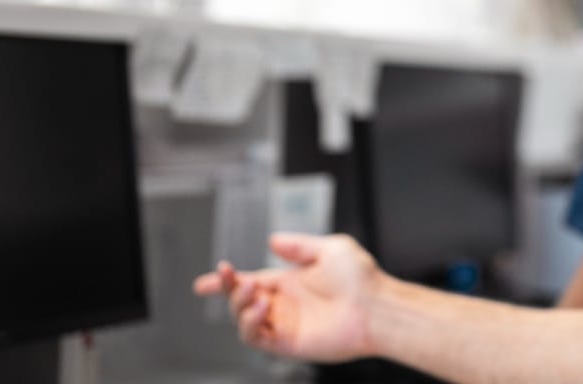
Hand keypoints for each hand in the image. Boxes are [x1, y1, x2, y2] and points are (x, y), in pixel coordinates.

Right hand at [192, 233, 382, 361]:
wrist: (378, 307)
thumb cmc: (362, 279)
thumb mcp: (330, 248)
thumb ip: (299, 245)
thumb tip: (273, 239)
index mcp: (290, 282)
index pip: (249, 281)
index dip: (225, 282)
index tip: (203, 282)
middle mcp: (285, 304)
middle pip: (241, 300)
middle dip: (228, 289)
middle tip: (231, 277)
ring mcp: (286, 324)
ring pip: (244, 320)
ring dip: (239, 306)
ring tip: (254, 292)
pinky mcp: (289, 343)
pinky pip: (257, 338)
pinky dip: (249, 324)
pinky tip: (259, 308)